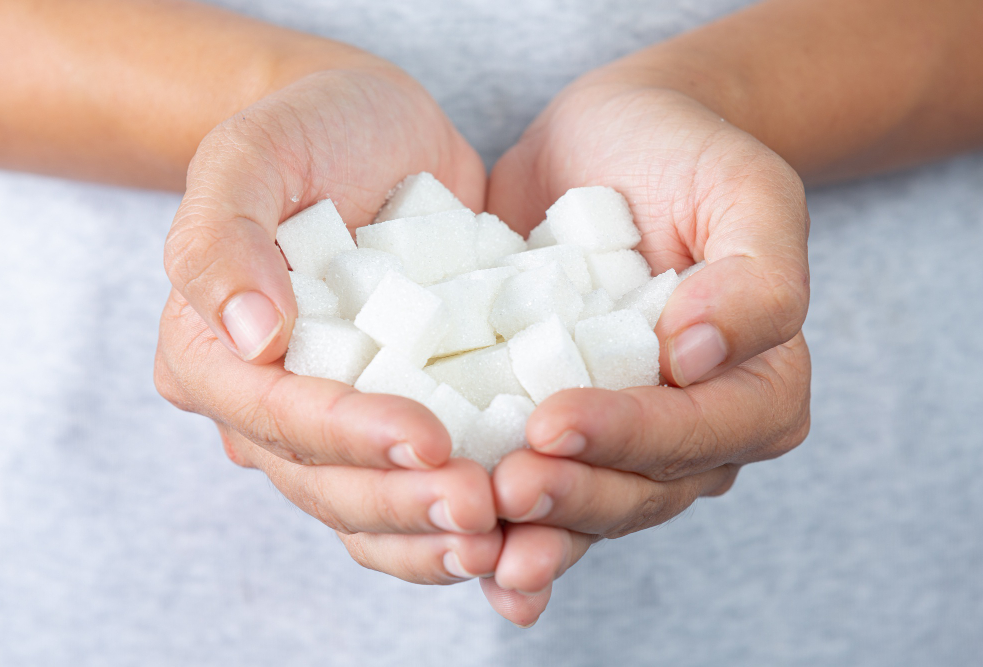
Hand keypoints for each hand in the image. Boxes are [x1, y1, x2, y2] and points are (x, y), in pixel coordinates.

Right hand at [154, 60, 502, 583]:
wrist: (375, 131)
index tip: (430, 439)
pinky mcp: (398, 418)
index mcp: (213, 357)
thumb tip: (251, 338)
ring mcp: (337, 421)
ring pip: (369, 510)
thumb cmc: (307, 130)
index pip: (276, 416)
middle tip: (482, 511)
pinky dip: (457, 525)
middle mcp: (268, 407)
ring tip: (502, 541)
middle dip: (401, 505)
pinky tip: (515, 540)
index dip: (349, 438)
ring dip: (431, 538)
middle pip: (324, 484)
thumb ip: (222, 239)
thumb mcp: (251, 154)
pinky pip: (418, 489)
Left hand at [481, 70, 810, 625]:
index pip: (701, 430)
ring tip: (478, 537)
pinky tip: (471, 561)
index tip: (553, 422)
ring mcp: (623, 436)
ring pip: (590, 506)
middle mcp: (696, 429)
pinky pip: (543, 486)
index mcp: (758, 385)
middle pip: (643, 489)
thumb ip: (755, 277)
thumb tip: (699, 356)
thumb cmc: (685, 155)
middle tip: (503, 489)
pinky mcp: (559, 426)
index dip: (630, 437)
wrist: (609, 140)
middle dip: (573, 497)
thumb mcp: (745, 190)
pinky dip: (509, 531)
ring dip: (536, 531)